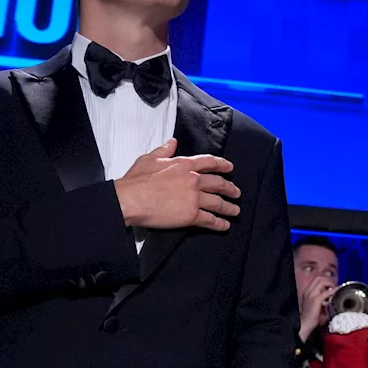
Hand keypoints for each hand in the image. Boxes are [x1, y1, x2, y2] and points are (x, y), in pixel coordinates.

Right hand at [114, 139, 239, 231]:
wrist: (130, 200)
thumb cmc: (136, 180)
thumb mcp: (149, 159)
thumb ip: (164, 150)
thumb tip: (172, 141)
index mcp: (184, 165)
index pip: (209, 162)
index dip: (222, 164)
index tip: (230, 167)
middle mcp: (193, 180)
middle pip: (218, 183)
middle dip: (230, 188)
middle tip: (236, 192)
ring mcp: (194, 198)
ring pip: (218, 203)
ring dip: (229, 207)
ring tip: (235, 210)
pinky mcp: (191, 215)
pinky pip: (210, 220)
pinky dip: (219, 223)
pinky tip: (225, 225)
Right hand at [298, 277, 337, 340]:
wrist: (304, 325)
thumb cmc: (310, 318)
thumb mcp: (315, 307)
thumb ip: (322, 301)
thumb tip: (332, 299)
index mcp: (306, 292)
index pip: (316, 281)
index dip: (324, 281)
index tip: (331, 286)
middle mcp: (308, 291)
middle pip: (318, 278)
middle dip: (327, 280)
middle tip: (333, 287)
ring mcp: (311, 295)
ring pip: (321, 281)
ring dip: (330, 284)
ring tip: (334, 289)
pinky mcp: (316, 300)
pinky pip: (327, 292)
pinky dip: (334, 290)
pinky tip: (338, 290)